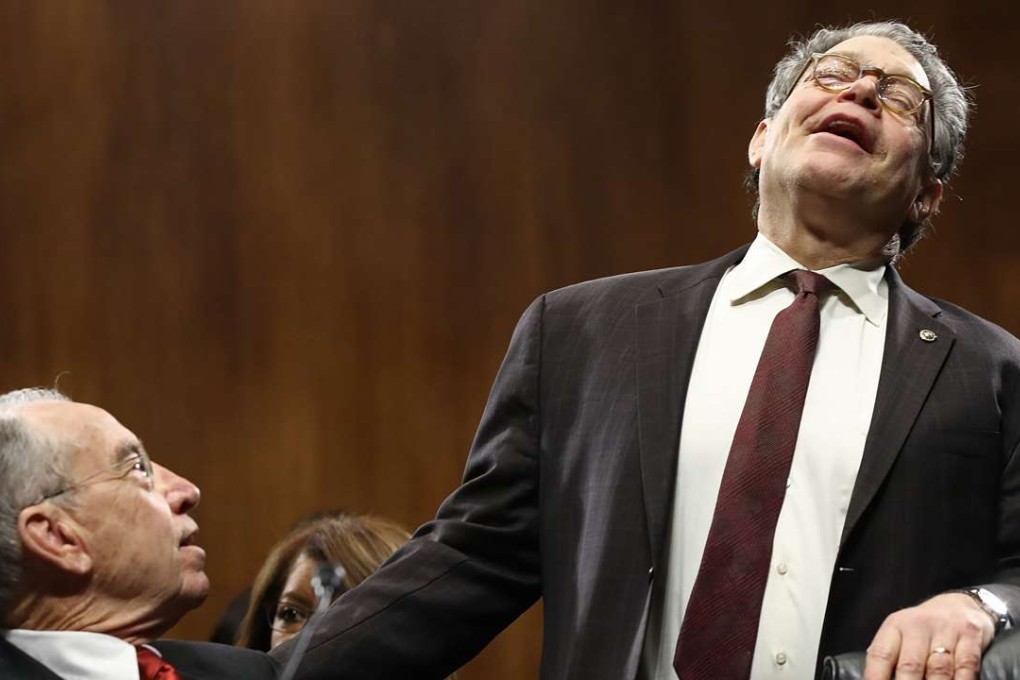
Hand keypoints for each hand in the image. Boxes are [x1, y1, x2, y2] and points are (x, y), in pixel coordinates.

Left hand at [863, 592, 995, 679]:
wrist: (960, 604)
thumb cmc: (924, 629)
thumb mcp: (901, 634)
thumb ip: (890, 658)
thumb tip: (875, 679)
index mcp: (895, 626)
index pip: (880, 655)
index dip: (876, 677)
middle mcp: (918, 626)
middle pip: (910, 665)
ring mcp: (946, 630)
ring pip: (938, 669)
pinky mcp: (971, 635)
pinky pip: (966, 666)